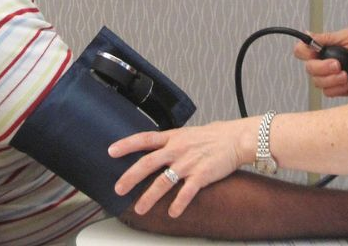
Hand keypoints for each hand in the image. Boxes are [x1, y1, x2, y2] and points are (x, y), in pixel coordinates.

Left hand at [108, 118, 253, 217]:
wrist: (236, 139)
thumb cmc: (212, 136)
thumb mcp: (186, 133)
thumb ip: (170, 142)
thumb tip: (153, 148)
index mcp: (172, 137)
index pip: (144, 139)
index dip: (127, 145)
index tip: (111, 151)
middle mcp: (177, 149)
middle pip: (148, 163)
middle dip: (131, 177)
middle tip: (118, 189)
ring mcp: (189, 163)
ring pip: (163, 181)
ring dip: (149, 197)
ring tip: (140, 209)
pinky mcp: (201, 175)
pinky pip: (186, 192)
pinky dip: (178, 204)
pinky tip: (172, 213)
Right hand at [293, 28, 347, 96]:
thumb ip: (327, 38)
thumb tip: (307, 34)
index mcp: (321, 49)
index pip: (301, 50)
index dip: (304, 52)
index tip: (317, 53)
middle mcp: (321, 63)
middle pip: (309, 69)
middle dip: (323, 68)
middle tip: (338, 65)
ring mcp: (328, 77)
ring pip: (318, 83)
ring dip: (332, 80)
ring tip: (347, 75)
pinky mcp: (336, 89)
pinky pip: (328, 92)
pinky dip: (338, 88)